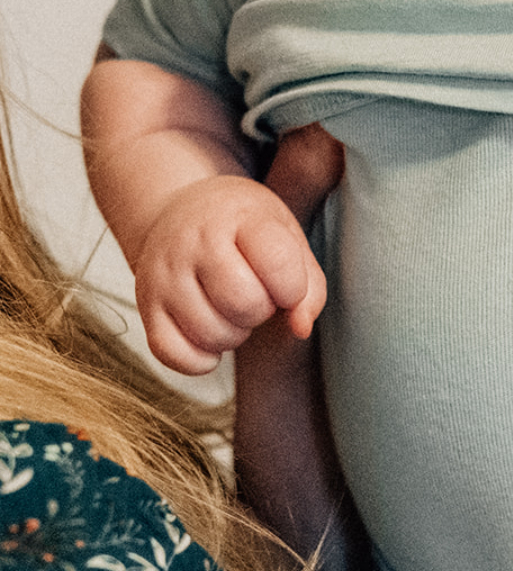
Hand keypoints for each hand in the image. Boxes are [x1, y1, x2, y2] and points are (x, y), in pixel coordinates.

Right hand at [134, 174, 326, 375]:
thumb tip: (301, 327)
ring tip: (231, 309)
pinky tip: (209, 335)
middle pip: (243, 303)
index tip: (287, 284)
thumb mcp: (284, 234)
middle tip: (256, 295)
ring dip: (234, 335)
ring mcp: (164, 276)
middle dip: (261, 311)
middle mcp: (194, 243)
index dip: (293, 287)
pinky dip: (200, 359)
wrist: (178, 210)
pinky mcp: (146, 307)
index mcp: (238, 217)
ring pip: (211, 334)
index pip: (277, 262)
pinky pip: (173, 355)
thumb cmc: (241, 227)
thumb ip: (308, 282)